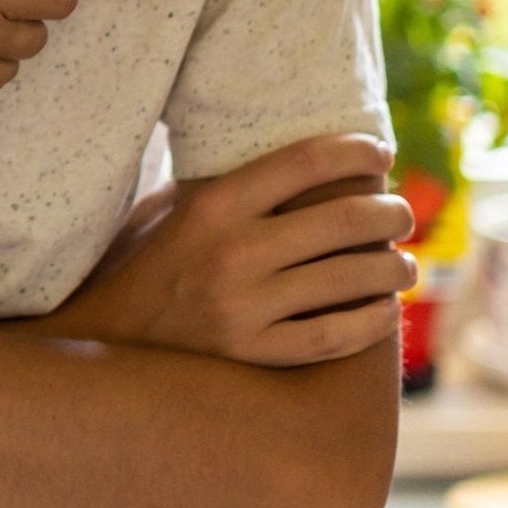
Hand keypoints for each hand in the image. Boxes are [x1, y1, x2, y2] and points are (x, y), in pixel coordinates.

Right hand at [40, 134, 415, 365]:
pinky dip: (374, 320)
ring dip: (394, 266)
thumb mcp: (170, 209)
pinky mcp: (256, 354)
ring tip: (402, 262)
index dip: (356, 153)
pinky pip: (339, 335)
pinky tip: (384, 309)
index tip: (379, 154)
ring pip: (355, 278)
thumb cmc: (142, 262)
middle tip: (402, 213)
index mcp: (213, 206)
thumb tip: (293, 161)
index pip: (305, 163)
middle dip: (391, 212)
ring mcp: (247, 307)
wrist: (105, 338)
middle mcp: (234, 252)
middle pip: (345, 220)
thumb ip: (223, 186)